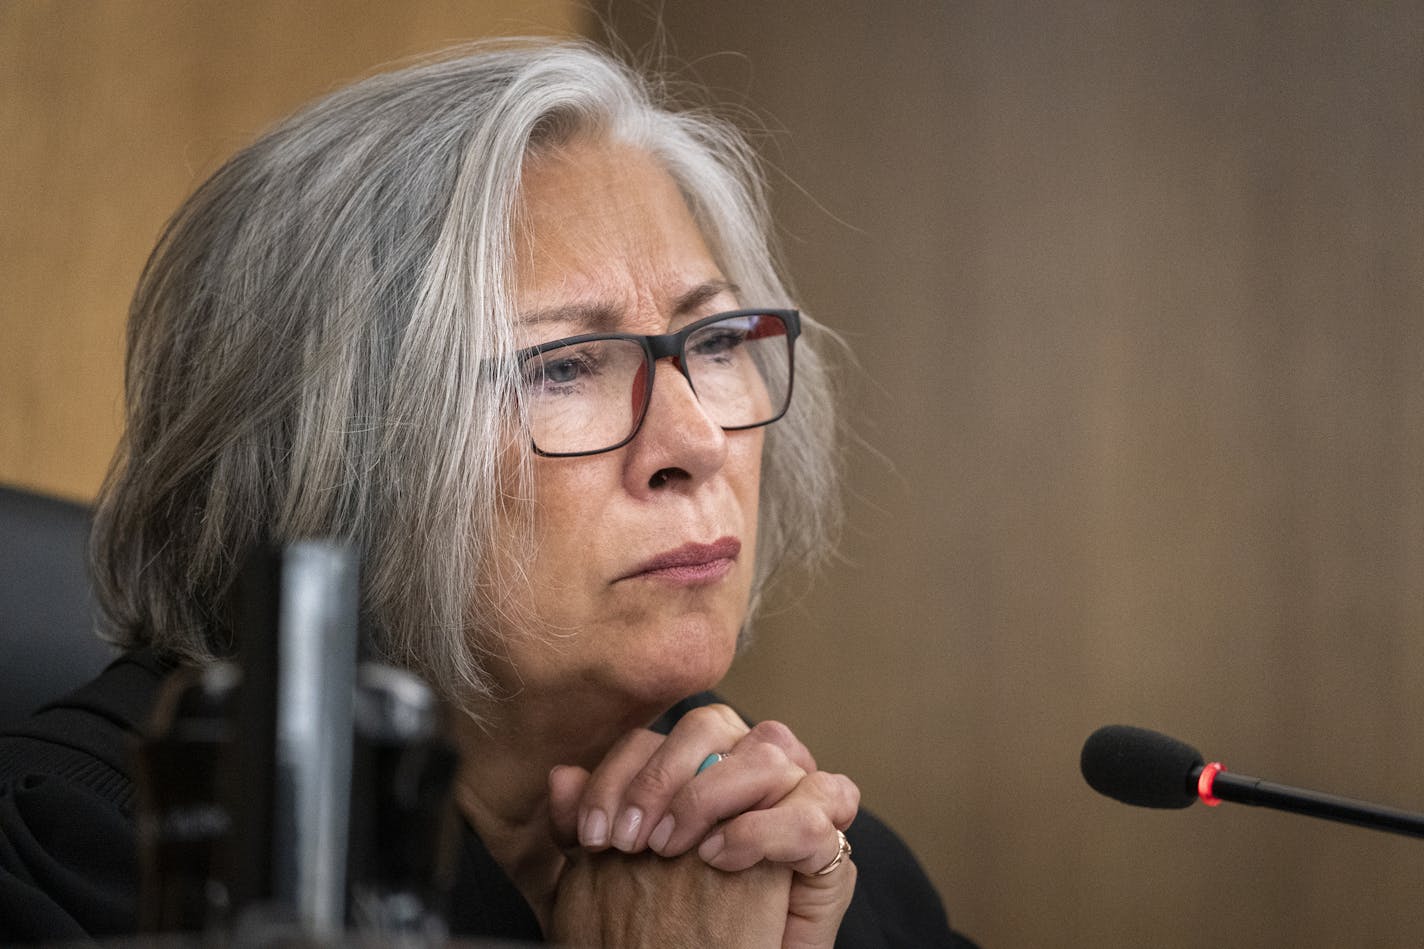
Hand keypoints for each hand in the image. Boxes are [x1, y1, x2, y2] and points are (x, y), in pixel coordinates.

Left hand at [548, 705, 859, 947]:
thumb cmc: (662, 935)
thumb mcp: (604, 881)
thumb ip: (583, 826)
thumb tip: (559, 777)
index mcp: (697, 770)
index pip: (658, 736)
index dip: (621, 774)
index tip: (592, 834)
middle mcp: (748, 774)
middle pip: (716, 724)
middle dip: (664, 776)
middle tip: (633, 842)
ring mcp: (796, 803)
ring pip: (772, 751)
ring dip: (712, 794)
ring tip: (673, 851)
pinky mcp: (830, 848)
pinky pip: (819, 808)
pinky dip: (765, 828)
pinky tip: (720, 859)